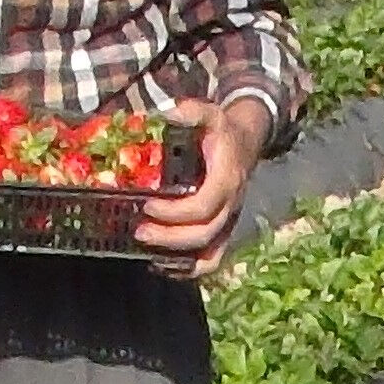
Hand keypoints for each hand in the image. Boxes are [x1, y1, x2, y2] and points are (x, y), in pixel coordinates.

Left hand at [134, 98, 270, 274]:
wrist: (245, 143)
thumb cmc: (221, 131)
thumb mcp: (210, 114)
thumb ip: (192, 112)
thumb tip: (168, 114)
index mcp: (227, 180)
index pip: (204, 205)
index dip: (176, 212)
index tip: (148, 204)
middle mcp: (231, 206)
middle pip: (204, 234)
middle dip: (169, 238)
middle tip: (138, 231)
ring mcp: (228, 222)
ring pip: (209, 255)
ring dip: (178, 259)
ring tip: (147, 254)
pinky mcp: (223, 232)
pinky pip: (211, 261)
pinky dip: (188, 270)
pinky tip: (162, 265)